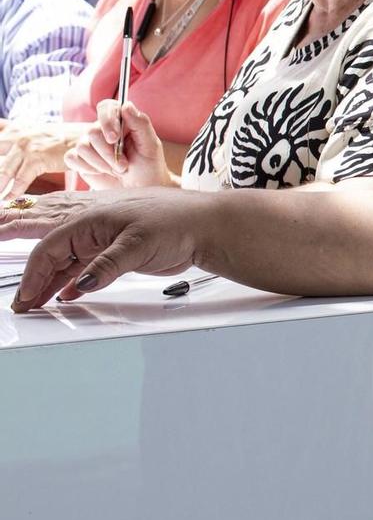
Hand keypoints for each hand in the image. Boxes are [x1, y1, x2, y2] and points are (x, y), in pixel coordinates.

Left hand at [0, 121, 86, 198]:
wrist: (84, 137)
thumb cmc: (56, 137)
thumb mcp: (28, 129)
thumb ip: (9, 133)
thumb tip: (1, 139)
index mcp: (11, 128)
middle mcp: (15, 135)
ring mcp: (26, 147)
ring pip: (2, 171)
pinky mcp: (37, 159)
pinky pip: (20, 179)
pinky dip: (12, 192)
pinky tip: (6, 200)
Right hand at [2, 189, 202, 310]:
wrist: (205, 224)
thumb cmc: (177, 221)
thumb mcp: (138, 245)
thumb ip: (107, 265)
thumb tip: (81, 284)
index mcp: (89, 219)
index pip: (49, 249)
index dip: (34, 275)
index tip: (27, 297)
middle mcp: (90, 226)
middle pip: (49, 250)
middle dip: (31, 274)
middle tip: (20, 300)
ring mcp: (102, 239)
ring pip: (65, 260)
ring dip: (48, 280)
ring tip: (35, 300)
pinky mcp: (116, 251)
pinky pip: (84, 266)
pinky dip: (72, 281)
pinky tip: (65, 294)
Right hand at [64, 100, 171, 187]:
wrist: (141, 189)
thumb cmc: (149, 166)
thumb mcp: (151, 145)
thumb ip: (141, 124)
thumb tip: (126, 105)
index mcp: (121, 121)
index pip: (106, 108)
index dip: (107, 121)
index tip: (114, 139)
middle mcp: (102, 129)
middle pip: (92, 132)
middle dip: (108, 153)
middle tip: (124, 165)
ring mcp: (90, 144)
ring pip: (82, 146)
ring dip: (101, 163)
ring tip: (116, 169)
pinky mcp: (80, 159)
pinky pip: (72, 158)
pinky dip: (88, 168)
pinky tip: (102, 172)